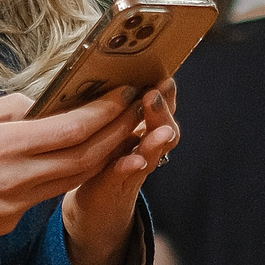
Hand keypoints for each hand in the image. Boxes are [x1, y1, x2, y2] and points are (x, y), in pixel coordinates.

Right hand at [0, 88, 153, 252]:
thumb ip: (10, 110)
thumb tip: (45, 104)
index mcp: (2, 146)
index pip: (71, 128)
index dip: (105, 112)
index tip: (126, 94)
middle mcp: (14, 179)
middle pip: (85, 158)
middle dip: (117, 134)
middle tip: (137, 111)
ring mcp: (14, 206)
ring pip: (72, 180)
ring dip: (101, 156)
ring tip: (119, 133)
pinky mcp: (9, 223)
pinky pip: (46, 195)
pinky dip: (67, 175)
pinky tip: (77, 158)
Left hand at [61, 81, 177, 264]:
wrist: (97, 202)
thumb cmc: (98, 154)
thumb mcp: (105, 122)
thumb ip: (107, 100)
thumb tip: (98, 63)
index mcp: (142, 128)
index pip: (163, 108)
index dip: (167, 95)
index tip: (165, 77)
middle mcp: (145, 148)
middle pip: (165, 129)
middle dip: (163, 112)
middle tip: (155, 95)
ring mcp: (134, 169)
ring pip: (152, 154)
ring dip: (155, 141)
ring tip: (158, 132)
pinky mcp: (115, 186)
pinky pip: (125, 177)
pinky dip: (130, 169)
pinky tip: (134, 162)